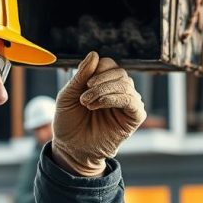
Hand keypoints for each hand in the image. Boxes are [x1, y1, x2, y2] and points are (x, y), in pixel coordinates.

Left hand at [51, 52, 146, 175]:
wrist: (71, 148)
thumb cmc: (69, 122)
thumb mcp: (68, 95)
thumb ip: (81, 75)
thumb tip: (95, 54)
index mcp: (104, 84)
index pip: (108, 64)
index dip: (97, 69)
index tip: (83, 84)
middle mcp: (118, 92)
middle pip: (119, 72)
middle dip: (100, 81)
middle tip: (83, 97)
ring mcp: (128, 104)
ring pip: (126, 84)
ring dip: (103, 90)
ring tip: (88, 103)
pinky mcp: (134, 117)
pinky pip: (132, 100)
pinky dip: (114, 98)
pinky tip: (99, 104)